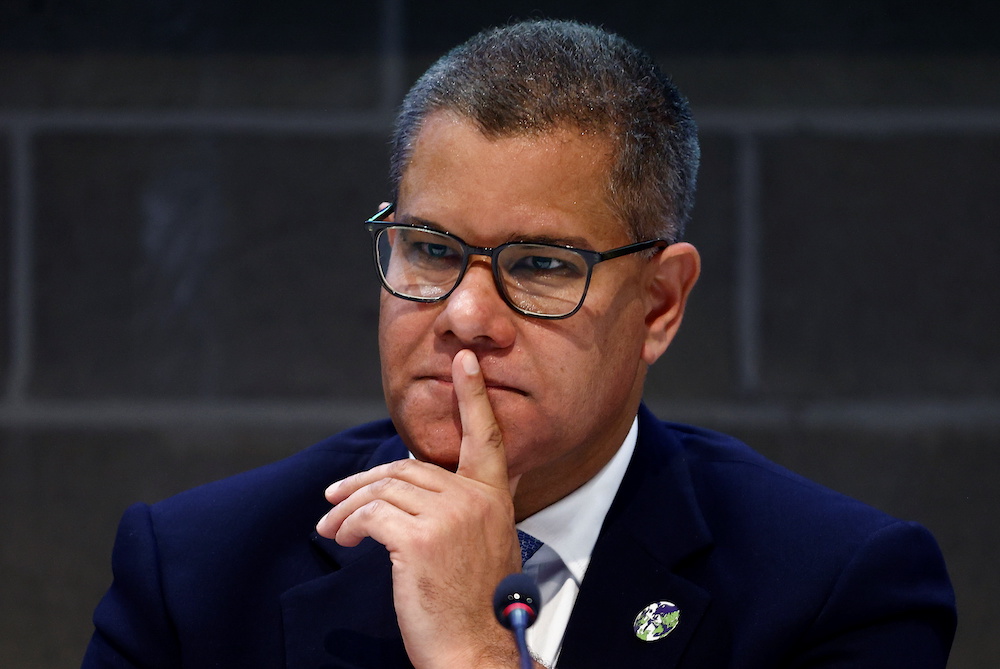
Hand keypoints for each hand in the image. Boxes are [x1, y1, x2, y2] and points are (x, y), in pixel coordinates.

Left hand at [316, 349, 524, 667]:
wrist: (475, 652)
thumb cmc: (473, 607)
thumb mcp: (481, 546)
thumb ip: (459, 509)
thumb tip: (408, 487)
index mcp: (492, 499)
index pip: (486, 437)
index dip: (473, 396)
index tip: (465, 360)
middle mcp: (475, 500)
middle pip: (406, 468)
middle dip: (364, 483)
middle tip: (334, 500)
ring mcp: (450, 517)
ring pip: (383, 490)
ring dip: (348, 509)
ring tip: (332, 529)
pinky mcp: (419, 539)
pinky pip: (370, 516)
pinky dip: (347, 526)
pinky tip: (342, 541)